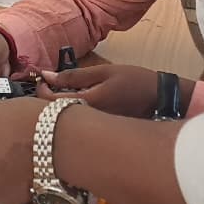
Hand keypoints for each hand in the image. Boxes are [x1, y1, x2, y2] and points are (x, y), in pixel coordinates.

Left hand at [36, 64, 158, 118]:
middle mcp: (88, 121)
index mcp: (87, 104)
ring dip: (58, 106)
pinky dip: (71, 113)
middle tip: (51, 84)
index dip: (41, 90)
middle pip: (53, 116)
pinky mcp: (101, 132)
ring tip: (63, 91)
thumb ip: (74, 75)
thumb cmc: (135, 82)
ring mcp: (94, 129)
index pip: (49, 102)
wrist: (162, 100)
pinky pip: (78, 124)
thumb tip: (47, 75)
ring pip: (65, 120)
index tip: (43, 78)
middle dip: (46, 100)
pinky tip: (79, 102)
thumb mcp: (104, 72)